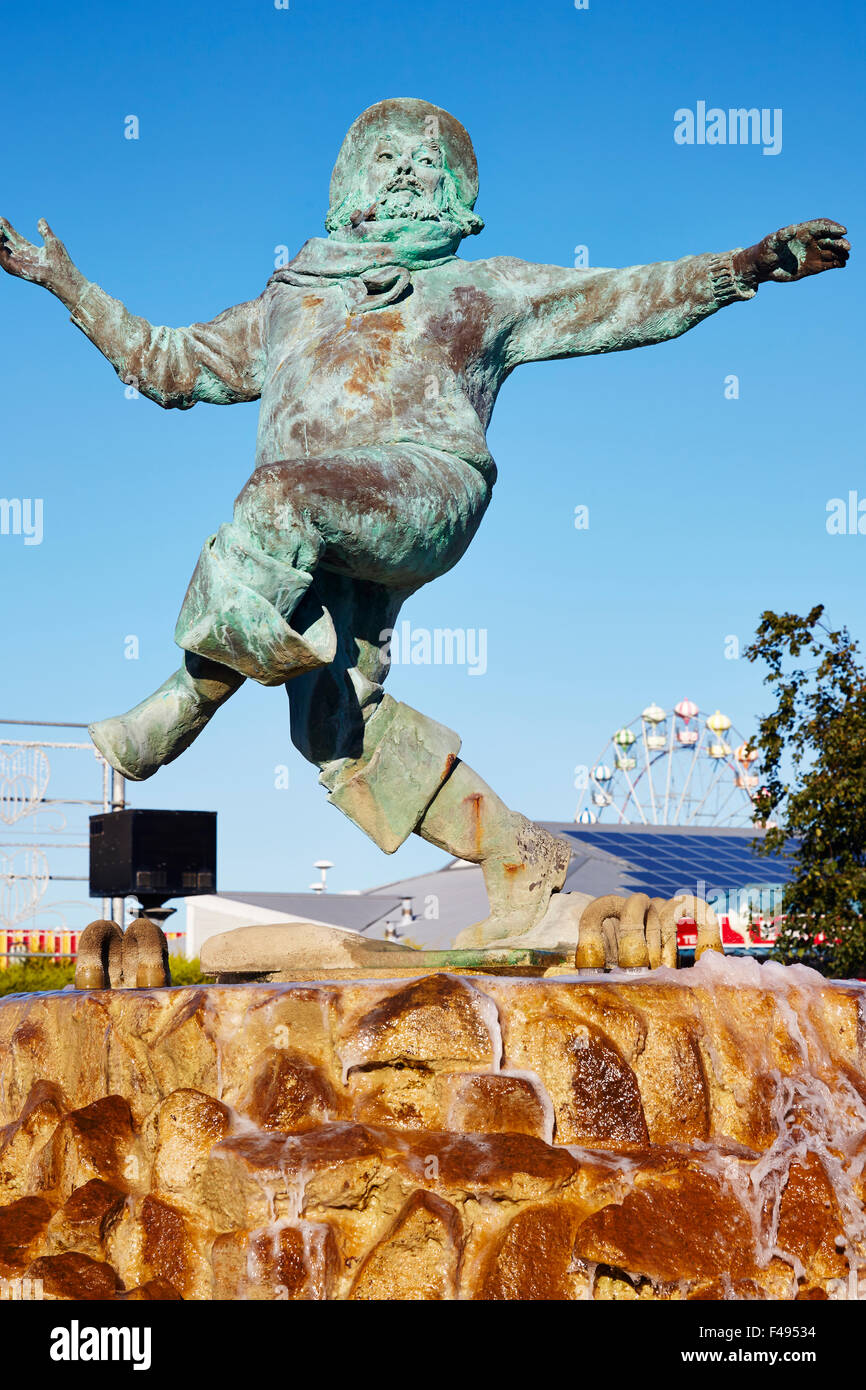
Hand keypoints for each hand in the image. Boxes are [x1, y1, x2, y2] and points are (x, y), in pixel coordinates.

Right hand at [0, 217, 82, 303]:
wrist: (63, 275)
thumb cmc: (61, 262)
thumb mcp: (52, 241)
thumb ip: (44, 230)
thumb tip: (41, 220)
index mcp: (29, 251)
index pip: (15, 238)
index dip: (7, 229)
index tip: (1, 219)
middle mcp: (22, 258)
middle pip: (6, 244)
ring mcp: (19, 264)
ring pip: (1, 252)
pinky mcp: (17, 269)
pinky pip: (3, 259)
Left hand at [734, 219, 848, 284]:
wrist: (762, 268)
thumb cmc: (765, 252)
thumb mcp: (771, 243)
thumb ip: (781, 236)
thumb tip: (791, 229)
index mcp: (803, 231)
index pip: (822, 226)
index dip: (833, 228)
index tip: (842, 231)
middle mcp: (810, 241)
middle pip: (829, 238)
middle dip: (839, 242)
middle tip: (847, 247)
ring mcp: (812, 253)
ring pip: (831, 251)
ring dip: (840, 253)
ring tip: (846, 256)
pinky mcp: (813, 266)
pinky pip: (828, 263)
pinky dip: (836, 263)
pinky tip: (842, 264)